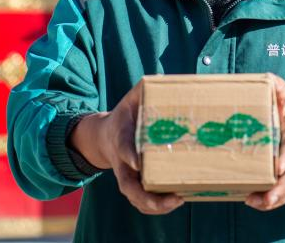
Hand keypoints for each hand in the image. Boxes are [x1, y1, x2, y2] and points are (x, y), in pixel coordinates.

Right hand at [69, 80, 184, 215]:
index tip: (138, 162)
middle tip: (173, 197)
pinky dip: (158, 205)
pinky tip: (179, 199)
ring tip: (179, 200)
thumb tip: (161, 79)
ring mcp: (127, 176)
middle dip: (149, 197)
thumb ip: (143, 91)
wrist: (105, 136)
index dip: (130, 155)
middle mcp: (122, 163)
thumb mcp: (130, 100)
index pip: (123, 149)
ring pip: (136, 198)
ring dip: (156, 205)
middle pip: (129, 186)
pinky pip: (142, 200)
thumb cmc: (124, 117)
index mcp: (120, 139)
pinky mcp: (135, 184)